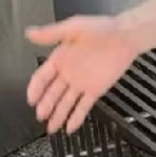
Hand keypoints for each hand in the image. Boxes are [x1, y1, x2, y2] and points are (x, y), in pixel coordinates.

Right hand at [24, 15, 137, 134]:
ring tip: (51, 128)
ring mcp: (81, 83)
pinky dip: (76, 117)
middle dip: (45, 106)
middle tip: (39, 116)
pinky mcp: (95, 90)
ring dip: (58, 115)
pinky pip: (83, 106)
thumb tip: (30, 33)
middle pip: (53, 93)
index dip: (35, 89)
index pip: (42, 77)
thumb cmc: (102, 28)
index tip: (31, 100)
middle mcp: (68, 73)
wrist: (126, 36)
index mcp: (60, 58)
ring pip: (66, 102)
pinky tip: (70, 127)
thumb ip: (51, 34)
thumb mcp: (73, 28)